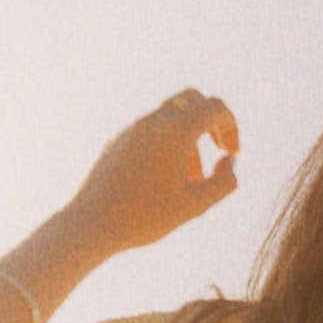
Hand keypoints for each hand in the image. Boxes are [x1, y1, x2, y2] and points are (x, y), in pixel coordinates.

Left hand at [66, 89, 239, 253]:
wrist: (92, 224)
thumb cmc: (145, 217)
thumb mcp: (196, 205)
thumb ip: (224, 182)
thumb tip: (229, 161)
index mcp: (176, 131)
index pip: (214, 107)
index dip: (231, 126)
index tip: (231, 153)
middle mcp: (153, 121)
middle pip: (192, 99)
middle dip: (210, 120)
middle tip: (218, 148)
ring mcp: (132, 128)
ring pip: (171, 116)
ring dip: (188, 137)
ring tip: (191, 177)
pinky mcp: (117, 139)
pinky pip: (150, 129)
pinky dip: (167, 143)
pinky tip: (165, 178)